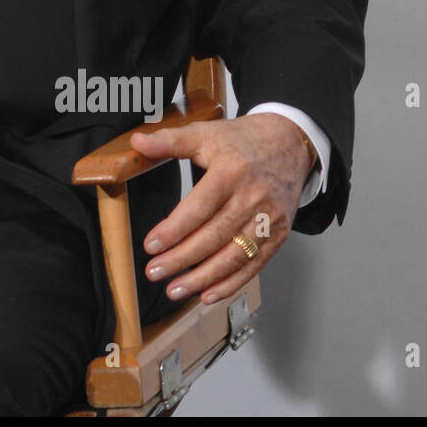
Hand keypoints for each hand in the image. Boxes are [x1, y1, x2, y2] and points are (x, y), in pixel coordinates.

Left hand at [129, 113, 313, 303]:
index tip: (151, 245)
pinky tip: (207, 294)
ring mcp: (268, 219)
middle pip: (214, 236)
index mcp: (231, 171)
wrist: (289, 144)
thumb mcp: (205, 133)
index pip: (199, 207)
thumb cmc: (241, 141)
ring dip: (203, 277)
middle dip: (181, 258)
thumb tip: (137, 143)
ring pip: (234, 255)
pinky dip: (231, 283)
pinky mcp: (278, 234)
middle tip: (154, 272)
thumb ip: (169, 141)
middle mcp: (252, 198)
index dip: (174, 229)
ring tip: (175, 289)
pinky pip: (254, 264)